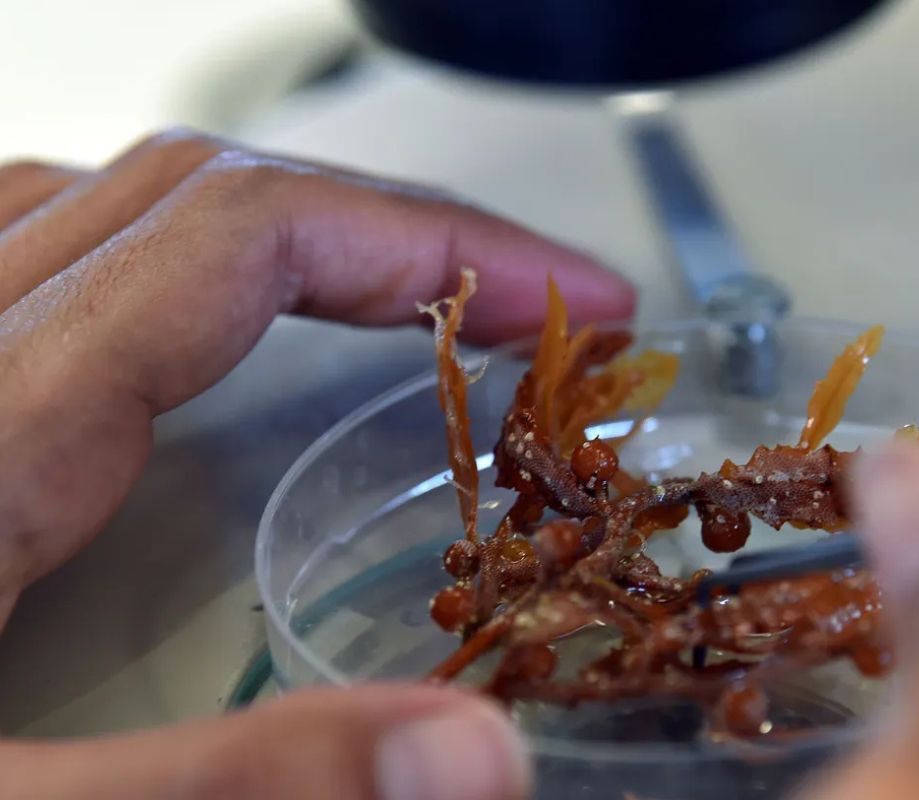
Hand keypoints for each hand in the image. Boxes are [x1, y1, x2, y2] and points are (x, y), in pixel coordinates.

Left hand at [0, 129, 633, 798]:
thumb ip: (231, 782)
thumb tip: (467, 754)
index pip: (252, 235)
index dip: (436, 241)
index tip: (567, 301)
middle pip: (209, 197)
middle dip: (404, 231)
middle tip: (532, 302)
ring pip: (129, 209)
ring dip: (296, 227)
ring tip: (415, 290)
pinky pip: (67, 256)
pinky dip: (187, 262)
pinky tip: (225, 324)